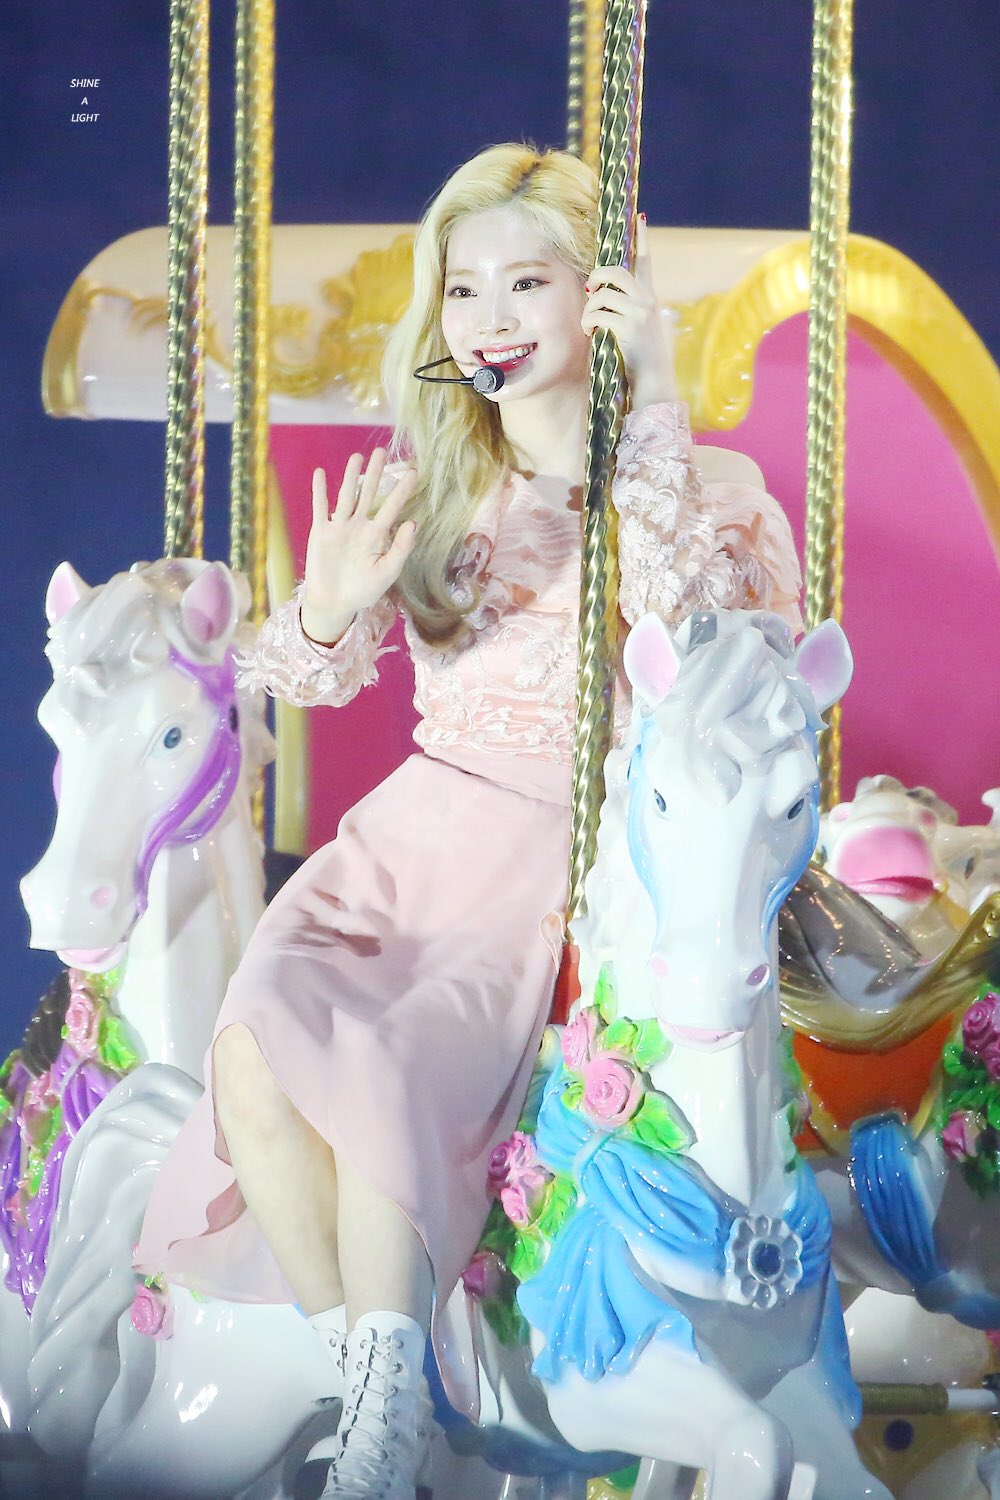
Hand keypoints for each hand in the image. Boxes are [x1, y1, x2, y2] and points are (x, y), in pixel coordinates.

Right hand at [301, 450, 416, 644]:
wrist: (335, 604)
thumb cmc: (363, 590)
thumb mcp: (387, 572)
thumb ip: (400, 549)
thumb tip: (412, 523)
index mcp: (377, 536)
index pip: (392, 508)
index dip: (402, 491)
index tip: (414, 472)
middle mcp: (359, 526)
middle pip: (368, 494)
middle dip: (375, 474)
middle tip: (382, 451)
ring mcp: (339, 527)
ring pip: (346, 496)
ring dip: (350, 477)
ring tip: (356, 456)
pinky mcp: (320, 532)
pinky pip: (320, 509)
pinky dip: (319, 492)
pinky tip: (320, 473)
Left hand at [581, 217, 677, 410]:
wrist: (654, 382)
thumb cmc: (642, 359)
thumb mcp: (639, 329)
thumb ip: (628, 310)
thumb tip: (602, 296)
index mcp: (650, 298)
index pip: (646, 261)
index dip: (643, 239)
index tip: (641, 217)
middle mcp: (647, 301)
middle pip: (616, 270)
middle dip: (596, 276)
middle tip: (589, 290)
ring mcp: (639, 313)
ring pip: (603, 293)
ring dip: (589, 308)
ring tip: (589, 325)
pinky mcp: (628, 327)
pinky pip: (598, 314)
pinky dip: (589, 323)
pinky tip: (590, 334)